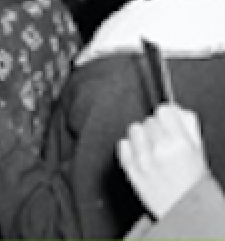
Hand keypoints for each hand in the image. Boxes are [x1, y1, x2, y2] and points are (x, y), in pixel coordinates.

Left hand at [117, 104, 208, 218]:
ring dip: (141, 136)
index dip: (165, 117)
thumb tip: (174, 109)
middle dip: (155, 129)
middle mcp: (159, 149)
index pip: (163, 111)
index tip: (166, 122)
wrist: (182, 211)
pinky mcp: (130, 168)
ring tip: (151, 149)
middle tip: (162, 142)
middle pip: (148, 120)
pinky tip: (141, 156)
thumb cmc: (192, 184)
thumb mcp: (198, 153)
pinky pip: (123, 144)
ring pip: (134, 130)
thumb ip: (186, 128)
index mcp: (179, 144)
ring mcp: (142, 159)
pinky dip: (130, 148)